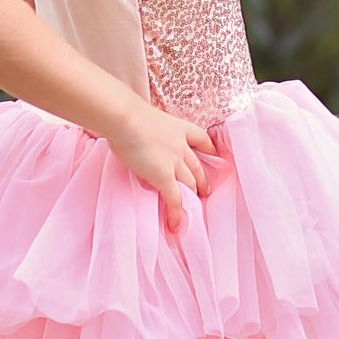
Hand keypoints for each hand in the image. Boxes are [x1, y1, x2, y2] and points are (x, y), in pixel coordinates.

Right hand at [106, 104, 214, 232]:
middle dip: (202, 178)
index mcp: (178, 127)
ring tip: (194, 207)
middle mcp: (181, 146)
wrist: (125, 118)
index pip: (200, 138)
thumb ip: (145, 126)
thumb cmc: (127, 113)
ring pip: (190, 183)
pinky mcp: (164, 177)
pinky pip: (174, 199)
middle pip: (196, 165)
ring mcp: (175, 163)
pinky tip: (175, 225)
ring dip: (192, 195)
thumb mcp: (143, 117)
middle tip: (206, 189)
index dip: (208, 148)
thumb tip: (131, 130)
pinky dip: (176, 213)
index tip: (213, 154)